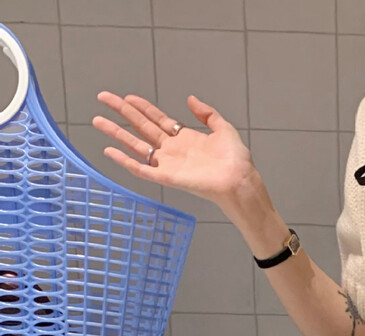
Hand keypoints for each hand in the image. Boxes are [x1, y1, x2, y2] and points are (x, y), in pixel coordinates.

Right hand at [93, 92, 255, 207]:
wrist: (239, 180)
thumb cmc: (235, 160)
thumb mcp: (223, 129)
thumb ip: (207, 114)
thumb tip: (190, 99)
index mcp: (184, 138)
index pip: (157, 119)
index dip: (142, 107)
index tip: (127, 96)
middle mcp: (172, 150)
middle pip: (141, 127)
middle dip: (121, 112)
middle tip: (103, 98)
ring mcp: (168, 164)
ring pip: (135, 145)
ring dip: (116, 133)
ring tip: (97, 120)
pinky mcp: (166, 177)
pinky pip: (141, 169)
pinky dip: (124, 161)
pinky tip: (109, 151)